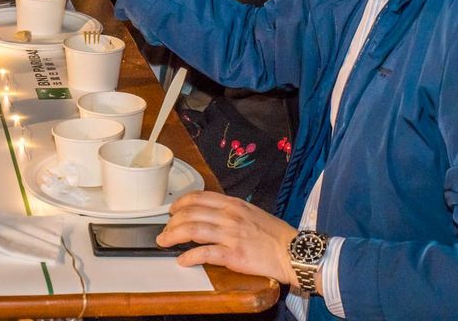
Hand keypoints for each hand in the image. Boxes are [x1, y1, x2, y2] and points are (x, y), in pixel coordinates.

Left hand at [157, 191, 298, 287]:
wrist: (293, 252)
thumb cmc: (275, 234)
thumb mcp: (251, 212)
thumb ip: (230, 211)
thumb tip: (210, 214)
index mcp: (233, 204)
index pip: (198, 197)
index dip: (180, 203)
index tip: (172, 210)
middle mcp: (229, 216)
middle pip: (190, 212)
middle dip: (172, 221)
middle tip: (165, 230)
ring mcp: (230, 235)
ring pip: (192, 230)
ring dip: (173, 236)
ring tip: (164, 242)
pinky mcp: (233, 254)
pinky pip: (205, 253)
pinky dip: (190, 256)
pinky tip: (183, 260)